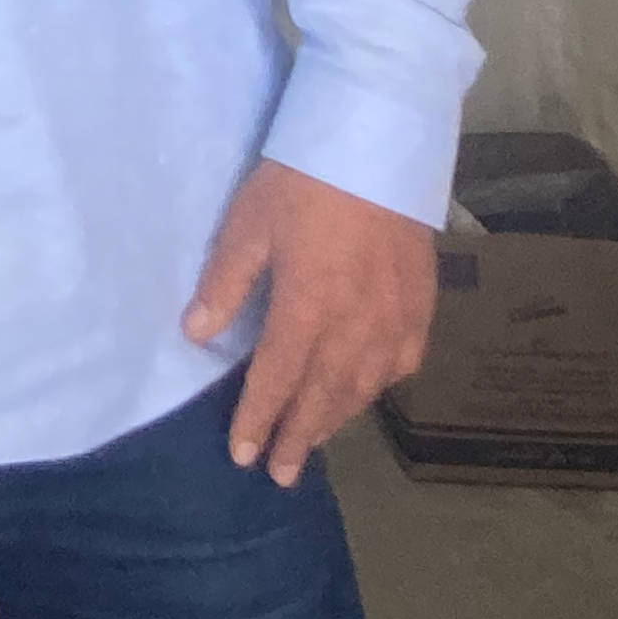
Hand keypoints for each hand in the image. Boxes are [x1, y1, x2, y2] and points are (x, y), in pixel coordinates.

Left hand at [183, 157, 436, 486]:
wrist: (379, 144)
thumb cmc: (302, 182)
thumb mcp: (247, 226)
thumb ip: (225, 285)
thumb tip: (196, 335)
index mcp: (306, 309)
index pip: (276, 381)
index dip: (257, 420)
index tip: (241, 455)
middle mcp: (354, 326)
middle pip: (323, 397)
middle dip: (298, 437)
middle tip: (279, 474)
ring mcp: (394, 318)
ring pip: (363, 387)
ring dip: (336, 420)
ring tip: (313, 443)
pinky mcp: (421, 303)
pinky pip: (403, 361)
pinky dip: (381, 386)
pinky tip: (368, 394)